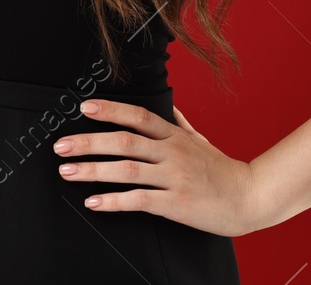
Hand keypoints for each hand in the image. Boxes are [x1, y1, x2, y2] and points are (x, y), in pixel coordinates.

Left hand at [53, 99, 259, 236]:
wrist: (250, 197)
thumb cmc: (222, 169)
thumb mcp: (200, 140)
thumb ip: (180, 123)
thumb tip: (168, 106)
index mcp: (175, 135)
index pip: (138, 116)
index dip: (111, 110)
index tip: (84, 108)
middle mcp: (172, 152)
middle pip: (124, 141)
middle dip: (88, 142)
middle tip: (61, 146)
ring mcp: (174, 177)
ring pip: (126, 170)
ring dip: (93, 170)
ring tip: (67, 172)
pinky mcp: (176, 203)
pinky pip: (139, 200)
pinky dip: (113, 201)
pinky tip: (94, 202)